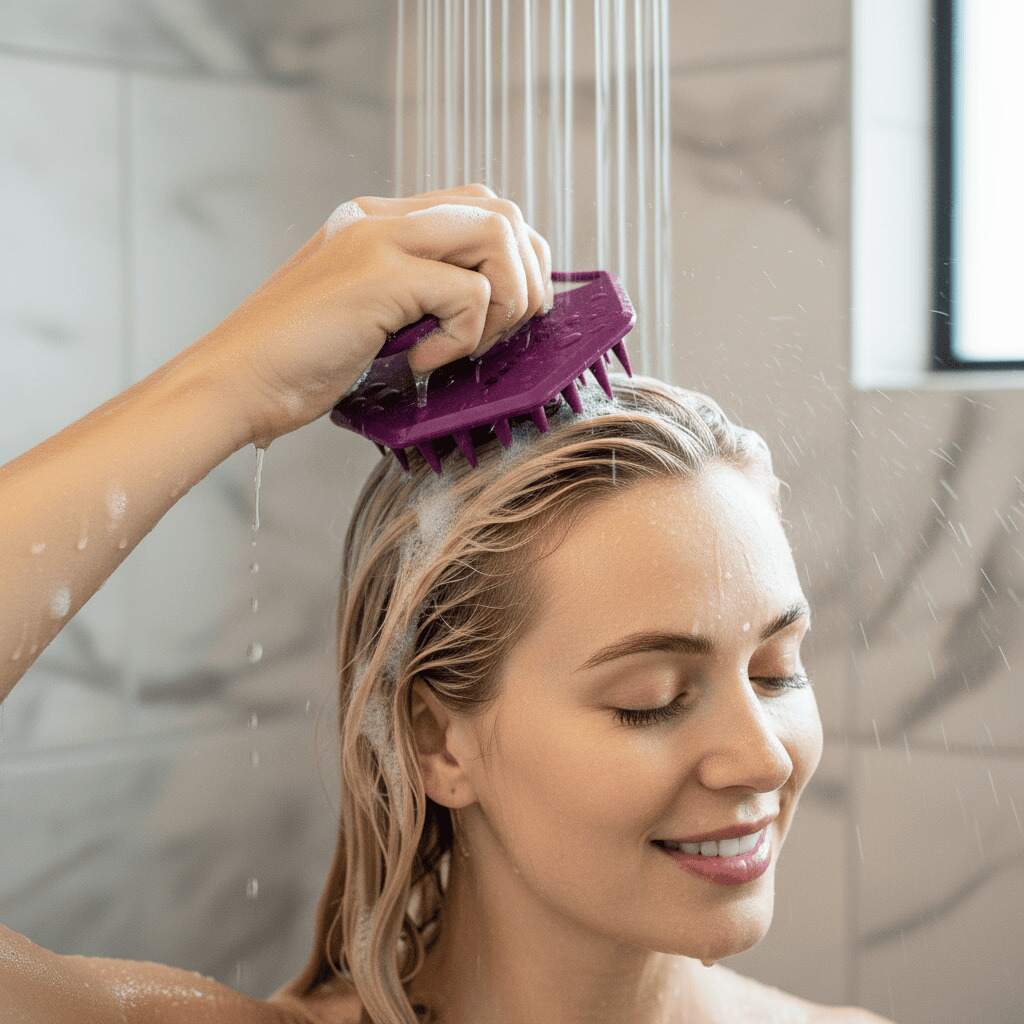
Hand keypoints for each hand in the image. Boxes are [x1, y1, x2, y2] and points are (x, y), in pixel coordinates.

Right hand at [197, 183, 553, 448]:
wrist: (233, 384)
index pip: (478, 207)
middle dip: (526, 275)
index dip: (515, 259)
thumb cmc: (297, 365)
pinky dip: (463, 338)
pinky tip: (420, 362)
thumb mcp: (367, 316)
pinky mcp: (379, 274)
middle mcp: (382, 217)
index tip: (505, 315)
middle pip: (501, 209)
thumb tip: (487, 309)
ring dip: (506, 300)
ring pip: (498, 233)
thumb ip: (415, 295)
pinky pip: (470, 293)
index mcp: (379, 222)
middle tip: (502, 332)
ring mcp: (380, 239)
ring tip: (466, 345)